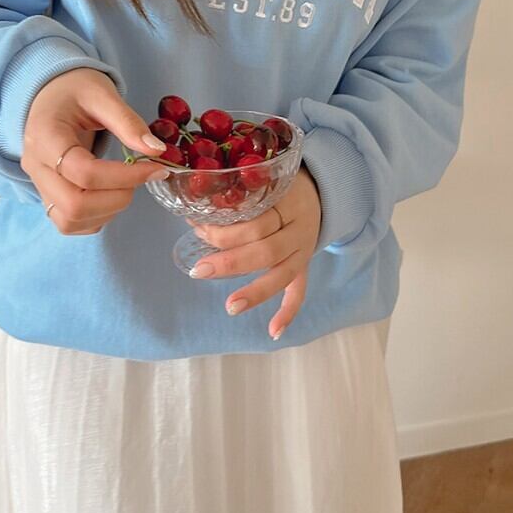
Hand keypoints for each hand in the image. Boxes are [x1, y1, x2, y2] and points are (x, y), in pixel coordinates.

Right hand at [21, 68, 169, 234]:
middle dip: (118, 197)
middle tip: (141, 177)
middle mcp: (35, 166)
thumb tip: (157, 151)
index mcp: (44, 136)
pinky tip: (113, 193)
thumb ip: (128, 122)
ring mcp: (38, 186)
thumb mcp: (102, 93)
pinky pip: (70, 223)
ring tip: (127, 184)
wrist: (50, 94)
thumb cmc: (74, 90)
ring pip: (70, 221)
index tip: (156, 167)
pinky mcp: (48, 198)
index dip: (125, 176)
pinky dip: (98, 217)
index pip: (83, 172)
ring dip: (109, 210)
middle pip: (74, 205)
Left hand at [185, 165, 322, 339]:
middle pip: (266, 249)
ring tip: (230, 306)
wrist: (321, 192)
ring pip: (281, 275)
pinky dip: (287, 313)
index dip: (226, 229)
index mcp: (288, 203)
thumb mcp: (265, 179)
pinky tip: (272, 333)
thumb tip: (192, 211)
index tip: (197, 229)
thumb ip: (238, 193)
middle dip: (230, 261)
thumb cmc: (280, 186)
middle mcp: (298, 230)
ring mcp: (304, 252)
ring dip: (255, 292)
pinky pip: (299, 292)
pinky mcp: (305, 267)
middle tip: (199, 270)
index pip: (257, 221)